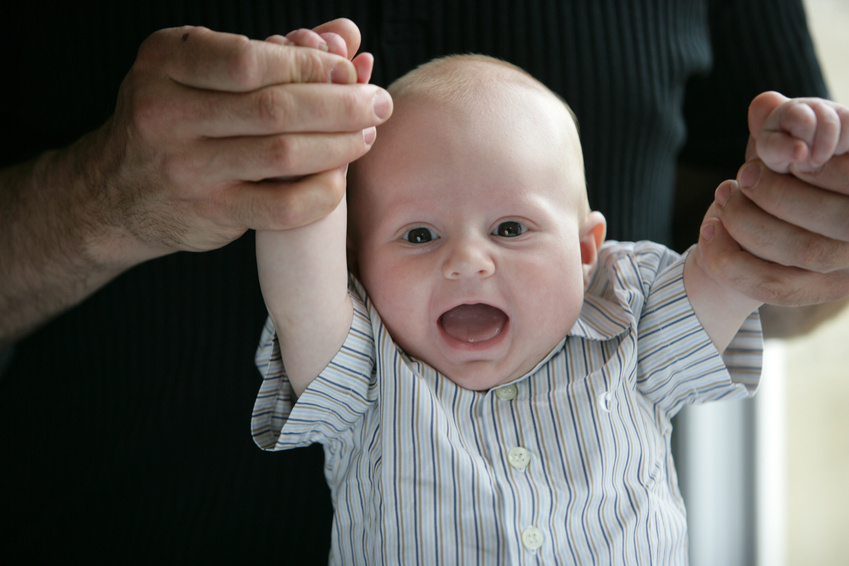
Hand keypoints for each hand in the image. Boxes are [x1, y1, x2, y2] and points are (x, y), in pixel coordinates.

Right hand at [91, 18, 390, 261]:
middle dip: (341, 104)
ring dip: (340, 144)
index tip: (347, 69)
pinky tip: (339, 176)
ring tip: (366, 133)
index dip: (311, 65)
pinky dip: (323, 191)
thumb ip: (274, 52)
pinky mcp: (211, 214)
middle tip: (378, 102)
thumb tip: (348, 34)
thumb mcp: (203, 70)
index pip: (252, 60)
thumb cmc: (176, 116)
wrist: (118, 190)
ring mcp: (188, 169)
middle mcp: (168, 114)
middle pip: (276, 108)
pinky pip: (285, 207)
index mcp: (166, 62)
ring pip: (285, 156)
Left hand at [696, 93, 848, 305]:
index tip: (778, 154)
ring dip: (751, 221)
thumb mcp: (788, 140)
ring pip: (804, 252)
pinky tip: (709, 229)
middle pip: (836, 220)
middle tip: (743, 174)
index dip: (815, 168)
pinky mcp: (816, 292)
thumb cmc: (790, 169)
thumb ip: (781, 122)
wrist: (772, 219)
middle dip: (778, 193)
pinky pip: (772, 286)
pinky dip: (732, 259)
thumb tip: (764, 105)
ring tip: (724, 195)